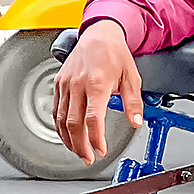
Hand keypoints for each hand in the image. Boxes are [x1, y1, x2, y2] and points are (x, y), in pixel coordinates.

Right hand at [52, 21, 144, 163]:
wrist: (98, 34)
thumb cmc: (115, 54)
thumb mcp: (131, 78)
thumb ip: (133, 103)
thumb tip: (136, 122)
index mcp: (97, 83)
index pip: (93, 119)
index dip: (96, 139)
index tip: (101, 150)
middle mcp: (78, 84)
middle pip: (74, 123)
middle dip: (80, 145)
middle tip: (88, 158)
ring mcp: (66, 84)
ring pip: (61, 119)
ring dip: (69, 140)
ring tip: (78, 151)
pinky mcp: (59, 84)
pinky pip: (56, 110)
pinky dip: (60, 127)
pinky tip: (68, 136)